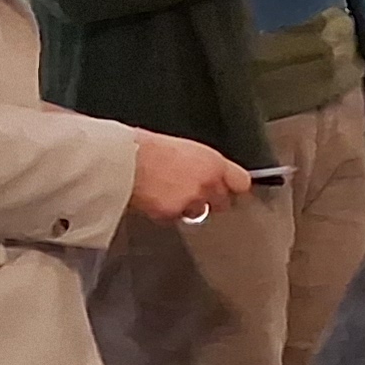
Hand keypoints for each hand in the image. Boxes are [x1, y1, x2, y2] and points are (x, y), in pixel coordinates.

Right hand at [130, 133, 252, 223]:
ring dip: (188, 207)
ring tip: (167, 193)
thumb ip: (199, 163)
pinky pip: (174, 217)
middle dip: (211, 200)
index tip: (232, 190)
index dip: (234, 187)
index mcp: (212, 162)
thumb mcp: (182, 148)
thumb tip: (202, 170)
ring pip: (198, 212)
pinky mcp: (172, 214)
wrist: (122, 160)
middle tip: (193, 193)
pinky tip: (154, 199)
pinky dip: (166, 212)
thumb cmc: (145, 147)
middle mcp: (207, 184)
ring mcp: (191, 201)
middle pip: (223, 202)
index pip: (241, 182)